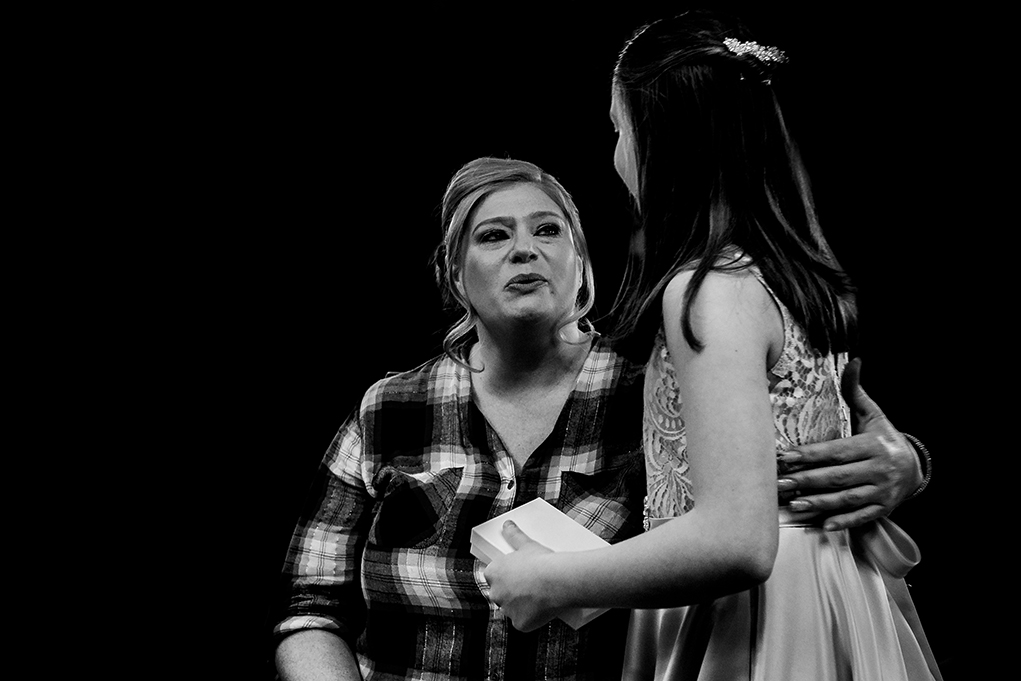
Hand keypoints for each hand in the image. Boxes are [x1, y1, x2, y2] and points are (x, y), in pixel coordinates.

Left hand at [482, 520, 559, 631]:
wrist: (558, 580)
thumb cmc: (542, 561)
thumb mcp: (526, 544)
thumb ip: (514, 535)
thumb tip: (507, 524)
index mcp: (493, 572)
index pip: (492, 576)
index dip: (505, 576)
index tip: (517, 575)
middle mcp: (495, 593)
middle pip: (499, 594)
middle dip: (511, 592)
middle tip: (529, 586)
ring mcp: (507, 610)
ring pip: (512, 610)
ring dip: (521, 606)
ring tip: (538, 597)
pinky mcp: (520, 623)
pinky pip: (523, 623)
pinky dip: (531, 619)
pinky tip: (542, 610)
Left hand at [777, 358, 922, 530]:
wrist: (917, 467)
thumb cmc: (884, 438)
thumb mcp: (874, 414)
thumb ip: (857, 391)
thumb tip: (853, 361)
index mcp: (873, 445)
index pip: (836, 451)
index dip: (810, 455)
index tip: (784, 457)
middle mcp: (879, 469)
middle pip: (838, 477)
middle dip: (807, 481)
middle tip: (780, 483)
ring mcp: (882, 491)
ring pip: (847, 499)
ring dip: (819, 503)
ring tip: (794, 504)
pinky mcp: (883, 508)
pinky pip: (862, 517)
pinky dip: (843, 522)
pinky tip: (823, 525)